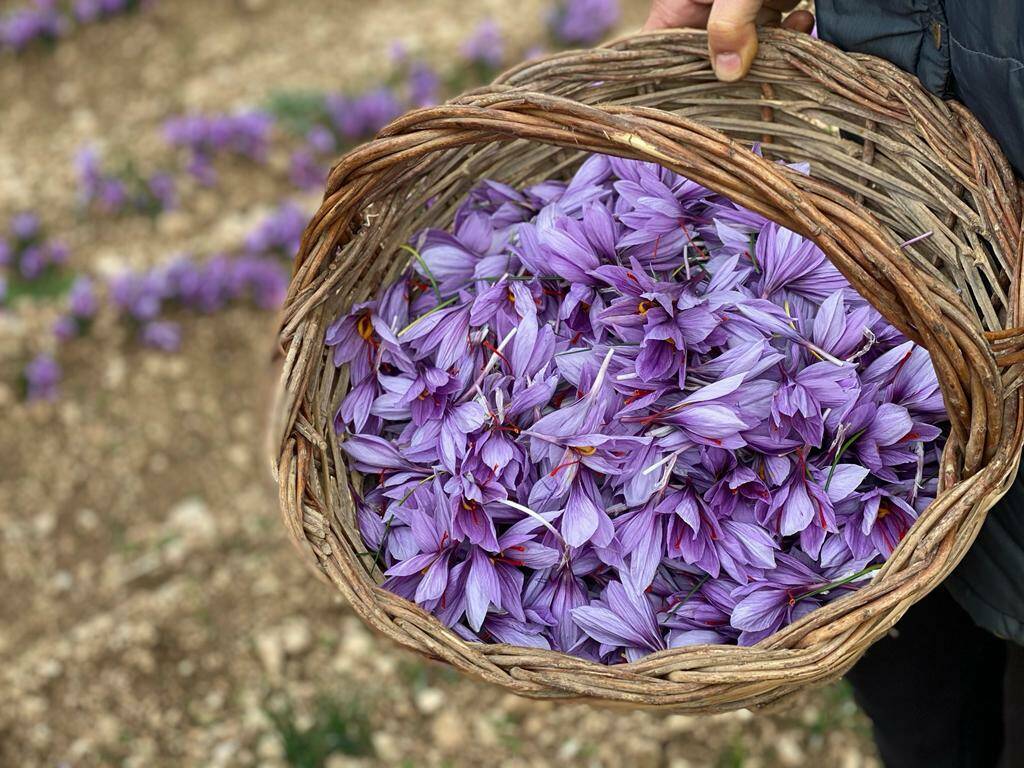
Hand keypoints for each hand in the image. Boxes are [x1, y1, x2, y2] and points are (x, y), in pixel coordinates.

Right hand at [643, 0, 814, 80]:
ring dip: (769, 53)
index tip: (687, 106)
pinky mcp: (764, 4)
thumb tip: (729, 75)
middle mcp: (701, 10)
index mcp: (678, 4)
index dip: (664, 83)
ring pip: (743, 52)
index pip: (655, 53)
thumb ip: (731, 23)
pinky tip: (802, 19)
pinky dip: (789, 33)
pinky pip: (771, 34)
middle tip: (756, 81)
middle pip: (705, 61)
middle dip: (731, 73)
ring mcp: (733, 9)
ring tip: (791, 36)